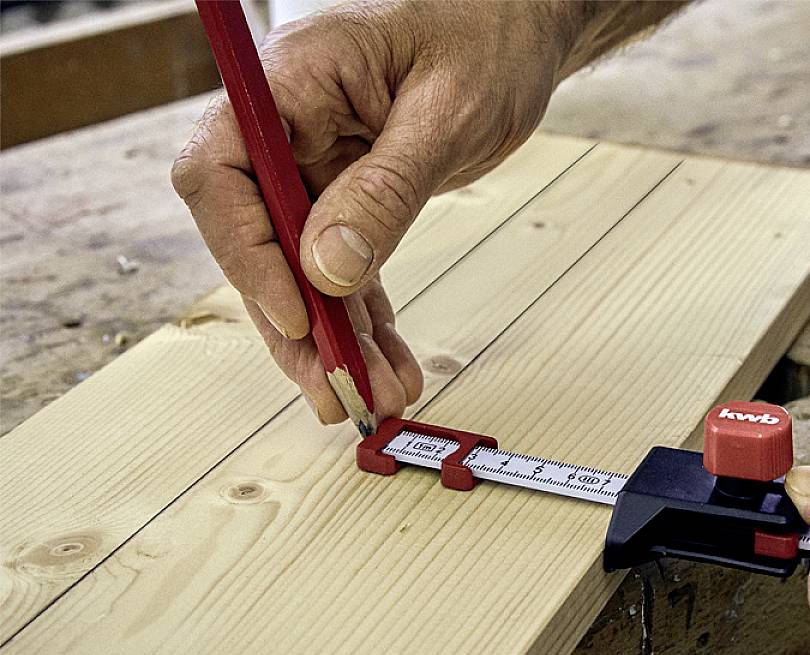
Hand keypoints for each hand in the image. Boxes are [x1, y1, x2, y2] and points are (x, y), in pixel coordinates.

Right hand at [172, 0, 681, 422]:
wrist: (520, 28)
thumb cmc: (484, 38)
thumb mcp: (444, 114)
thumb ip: (384, 190)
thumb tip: (327, 269)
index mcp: (291, 84)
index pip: (222, 174)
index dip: (246, 253)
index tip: (296, 314)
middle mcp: (289, 130)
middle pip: (259, 239)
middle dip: (294, 322)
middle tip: (334, 389)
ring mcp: (316, 166)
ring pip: (302, 268)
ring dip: (334, 338)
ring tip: (372, 395)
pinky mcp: (352, 196)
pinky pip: (347, 268)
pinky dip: (366, 319)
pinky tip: (388, 363)